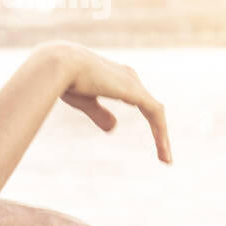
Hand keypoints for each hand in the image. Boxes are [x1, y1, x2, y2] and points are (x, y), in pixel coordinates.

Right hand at [38, 41, 171, 164]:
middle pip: (151, 107)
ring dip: (162, 137)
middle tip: (164, 155)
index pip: (140, 100)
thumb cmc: (66, 80)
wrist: (59, 65)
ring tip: (166, 160)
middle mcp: (129, 78)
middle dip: (159, 130)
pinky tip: (162, 151)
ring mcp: (133, 84)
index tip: (151, 138)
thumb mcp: (85, 102)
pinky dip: (161, 133)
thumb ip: (99, 114)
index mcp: (117, 77)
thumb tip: (115, 128)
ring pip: (156, 113)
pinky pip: (155, 114)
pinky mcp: (134, 92)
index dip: (148, 119)